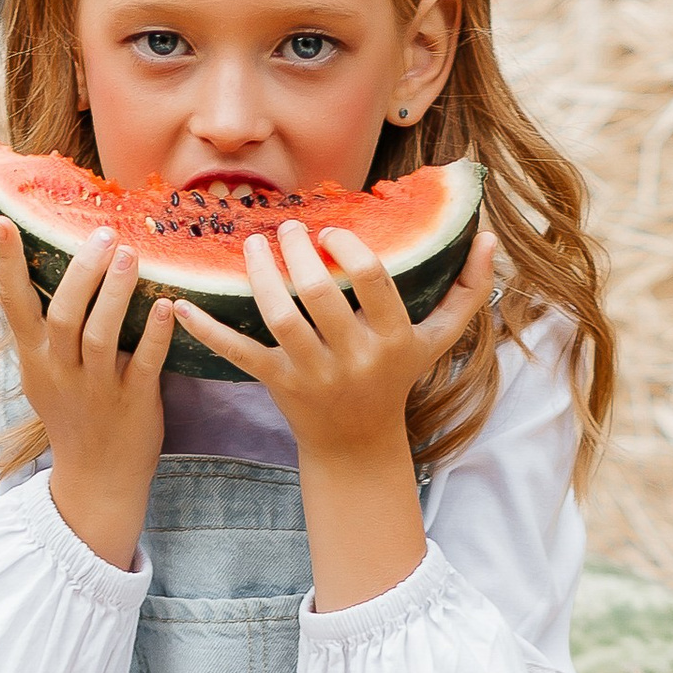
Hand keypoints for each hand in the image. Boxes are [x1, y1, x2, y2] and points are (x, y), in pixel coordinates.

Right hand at [0, 218, 172, 570]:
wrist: (97, 481)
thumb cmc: (72, 417)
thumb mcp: (38, 375)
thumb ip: (28, 330)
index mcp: (37, 358)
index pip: (14, 304)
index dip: (7, 263)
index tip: (4, 221)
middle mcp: (61, 370)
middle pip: (64, 314)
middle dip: (82, 272)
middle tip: (103, 235)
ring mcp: (96, 388)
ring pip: (100, 335)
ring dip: (116, 293)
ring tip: (131, 254)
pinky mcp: (133, 403)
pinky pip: (143, 363)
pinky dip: (155, 334)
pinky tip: (168, 305)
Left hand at [173, 218, 497, 463]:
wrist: (356, 444)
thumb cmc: (396, 379)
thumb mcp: (436, 341)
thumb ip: (466, 291)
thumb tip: (491, 239)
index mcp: (391, 340)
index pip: (374, 281)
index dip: (352, 249)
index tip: (334, 232)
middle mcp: (352, 358)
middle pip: (320, 294)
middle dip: (299, 254)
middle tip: (288, 227)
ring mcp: (312, 373)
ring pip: (280, 316)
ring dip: (261, 276)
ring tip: (255, 243)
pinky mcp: (277, 383)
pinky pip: (238, 353)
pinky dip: (207, 330)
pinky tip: (182, 303)